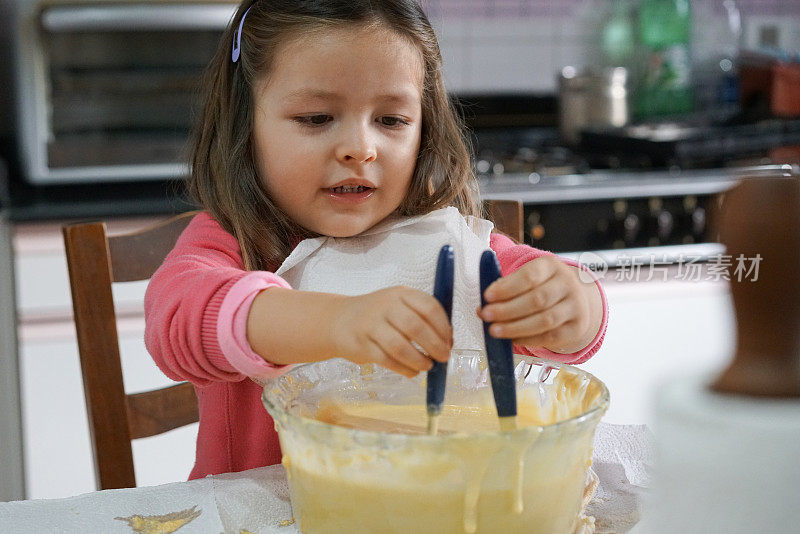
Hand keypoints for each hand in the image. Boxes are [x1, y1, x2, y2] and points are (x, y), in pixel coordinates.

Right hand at [330, 287, 452, 377]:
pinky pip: (387, 360)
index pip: (429, 306)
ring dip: (419, 360)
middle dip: (434, 346)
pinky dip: (404, 369)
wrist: (339, 320)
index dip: (443, 327)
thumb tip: (447, 342)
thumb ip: (423, 319)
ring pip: (400, 346)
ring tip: (427, 366)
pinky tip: (412, 371)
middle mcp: (385, 305)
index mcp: (401, 294)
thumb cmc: (378, 316)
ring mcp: (371, 324)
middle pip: (415, 326)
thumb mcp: (399, 306)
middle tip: (443, 357)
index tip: (449, 341)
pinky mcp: (361, 344)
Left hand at [477, 256, 600, 353]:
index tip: (487, 296)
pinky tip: (512, 339)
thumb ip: (507, 286)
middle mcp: (567, 284)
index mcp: (551, 266)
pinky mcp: (576, 328)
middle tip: (486, 315)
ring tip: (495, 331)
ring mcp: (575, 307)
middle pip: (537, 299)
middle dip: (507, 310)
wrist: (574, 298)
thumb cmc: (542, 286)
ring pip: (545, 320)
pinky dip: (528, 340)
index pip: (530, 276)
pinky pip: (551, 337)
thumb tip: (486, 303)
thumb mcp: (529, 277)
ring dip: (515, 327)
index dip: (507, 287)